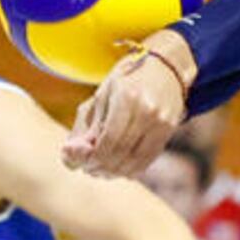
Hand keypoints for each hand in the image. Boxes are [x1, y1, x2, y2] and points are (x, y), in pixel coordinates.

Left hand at [62, 34, 190, 177]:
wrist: (164, 67)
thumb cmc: (127, 80)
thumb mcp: (102, 96)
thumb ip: (87, 127)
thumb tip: (69, 155)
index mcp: (126, 98)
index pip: (109, 141)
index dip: (94, 158)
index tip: (84, 164)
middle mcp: (147, 111)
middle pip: (122, 153)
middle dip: (102, 167)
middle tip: (90, 169)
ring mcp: (161, 122)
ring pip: (136, 161)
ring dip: (116, 172)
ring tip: (103, 170)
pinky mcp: (169, 130)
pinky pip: (148, 159)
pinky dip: (132, 169)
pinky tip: (120, 168)